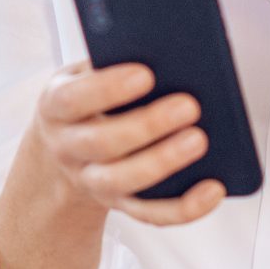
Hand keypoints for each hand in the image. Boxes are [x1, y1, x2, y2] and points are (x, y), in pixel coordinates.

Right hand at [25, 60, 227, 226]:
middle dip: (147, 125)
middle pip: (101, 144)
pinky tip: (213, 189)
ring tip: (200, 140)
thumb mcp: (84, 75)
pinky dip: (183, 208)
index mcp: (56, 107)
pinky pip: (150, 214)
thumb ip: (112, 63)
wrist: (62, 149)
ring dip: (162, 162)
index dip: (107, 89)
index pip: (73, 99)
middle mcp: (68, 148)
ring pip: (122, 182)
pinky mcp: (119, 204)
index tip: (146, 74)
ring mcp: (92, 181)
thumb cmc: (87, 99)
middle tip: (189, 105)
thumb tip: (168, 55)